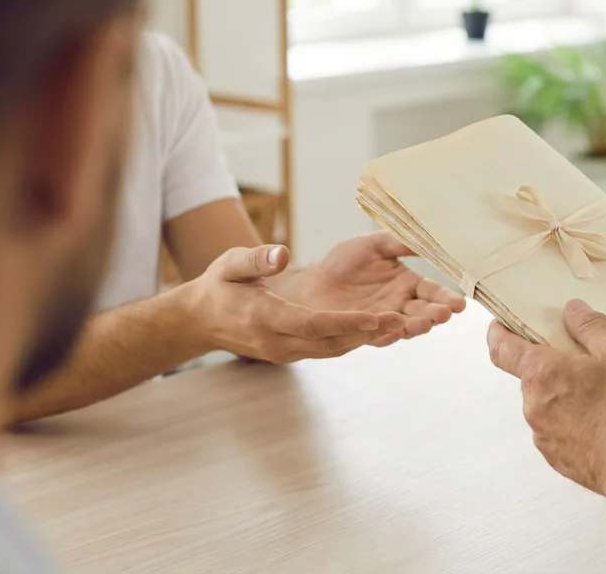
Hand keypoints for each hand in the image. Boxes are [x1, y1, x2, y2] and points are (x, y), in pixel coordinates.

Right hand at [182, 244, 406, 362]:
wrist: (200, 320)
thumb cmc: (218, 286)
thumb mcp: (230, 264)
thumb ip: (256, 260)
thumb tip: (281, 254)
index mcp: (264, 319)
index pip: (311, 324)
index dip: (346, 322)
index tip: (375, 317)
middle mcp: (278, 341)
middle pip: (330, 342)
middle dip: (367, 333)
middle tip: (404, 320)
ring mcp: (286, 351)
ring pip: (333, 349)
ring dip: (366, 339)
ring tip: (401, 324)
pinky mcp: (293, 350)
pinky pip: (327, 348)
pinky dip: (354, 339)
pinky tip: (379, 328)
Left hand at [275, 233, 465, 346]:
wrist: (310, 285)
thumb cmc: (342, 263)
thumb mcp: (372, 245)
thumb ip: (398, 242)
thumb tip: (428, 238)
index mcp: (407, 283)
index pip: (432, 291)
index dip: (446, 297)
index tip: (460, 302)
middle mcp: (400, 304)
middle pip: (424, 311)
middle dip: (436, 313)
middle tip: (446, 314)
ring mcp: (383, 321)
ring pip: (405, 326)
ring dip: (417, 326)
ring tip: (426, 323)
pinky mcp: (363, 333)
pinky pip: (378, 336)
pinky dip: (388, 334)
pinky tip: (395, 331)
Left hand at [488, 301, 605, 495]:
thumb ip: (592, 325)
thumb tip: (572, 310)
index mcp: (542, 374)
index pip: (501, 347)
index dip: (499, 332)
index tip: (502, 324)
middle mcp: (533, 405)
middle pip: (531, 374)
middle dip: (553, 363)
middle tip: (585, 358)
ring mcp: (544, 435)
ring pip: (548, 403)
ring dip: (567, 393)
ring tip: (605, 393)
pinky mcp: (558, 457)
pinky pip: (560, 429)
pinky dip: (575, 420)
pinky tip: (605, 419)